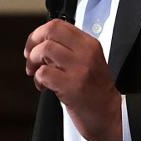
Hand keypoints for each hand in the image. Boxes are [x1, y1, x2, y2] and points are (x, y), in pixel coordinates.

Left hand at [24, 20, 122, 140]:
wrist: (110, 116)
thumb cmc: (97, 91)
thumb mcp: (90, 61)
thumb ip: (70, 49)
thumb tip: (42, 42)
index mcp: (90, 44)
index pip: (59, 24)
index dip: (40, 32)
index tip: (35, 44)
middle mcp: (86, 53)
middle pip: (50, 32)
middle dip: (33, 42)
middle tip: (30, 56)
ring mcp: (79, 69)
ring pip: (44, 50)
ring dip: (33, 61)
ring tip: (36, 73)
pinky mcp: (71, 86)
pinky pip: (43, 73)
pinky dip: (38, 79)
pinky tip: (43, 86)